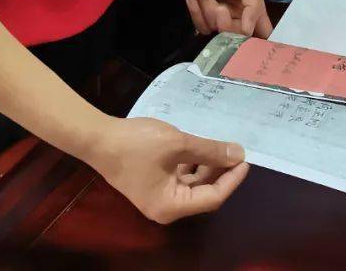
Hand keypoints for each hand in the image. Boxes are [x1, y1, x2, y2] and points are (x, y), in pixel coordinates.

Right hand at [91, 116, 248, 223]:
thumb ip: (209, 150)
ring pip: (192, 183)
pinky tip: (199, 146)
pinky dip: (192, 163)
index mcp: (171, 206)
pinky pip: (179, 177)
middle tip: (235, 149)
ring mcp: (157, 196)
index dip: (231, 179)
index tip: (246, 159)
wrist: (98, 138)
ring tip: (219, 144)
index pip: (212, 197)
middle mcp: (166, 208)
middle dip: (220, 171)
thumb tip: (238, 154)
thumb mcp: (178, 144)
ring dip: (207, 165)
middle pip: (203, 192)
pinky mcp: (152, 183)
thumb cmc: (138, 144)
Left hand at [186, 0, 271, 38]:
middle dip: (223, 22)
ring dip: (205, 6)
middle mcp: (237, 19)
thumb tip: (248, 29)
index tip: (246, 37)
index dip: (259, 45)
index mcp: (253, 11)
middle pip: (233, 36)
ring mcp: (218, 20)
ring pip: (213, 29)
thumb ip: (253, 4)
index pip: (262, 35)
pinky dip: (194, 9)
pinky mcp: (202, 17)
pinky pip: (199, 24)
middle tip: (219, 7)